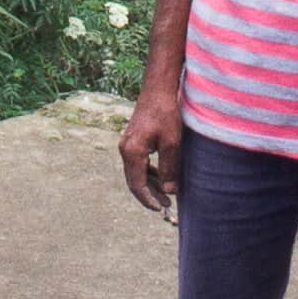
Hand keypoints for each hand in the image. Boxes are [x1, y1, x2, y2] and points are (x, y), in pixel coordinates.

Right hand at [120, 73, 185, 216]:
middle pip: (135, 180)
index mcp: (132, 152)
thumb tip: (169, 192)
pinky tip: (163, 177)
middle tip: (167, 206)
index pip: (137, 185)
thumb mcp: (171, 142)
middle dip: (150, 195)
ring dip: (152, 184)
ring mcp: (128, 144)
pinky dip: (151, 172)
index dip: (148, 200)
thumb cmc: (165, 113)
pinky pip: (140, 162)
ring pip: (137, 172)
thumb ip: (169, 168)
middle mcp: (125, 149)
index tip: (161, 209)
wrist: (158, 89)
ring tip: (167, 195)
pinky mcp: (134, 139)